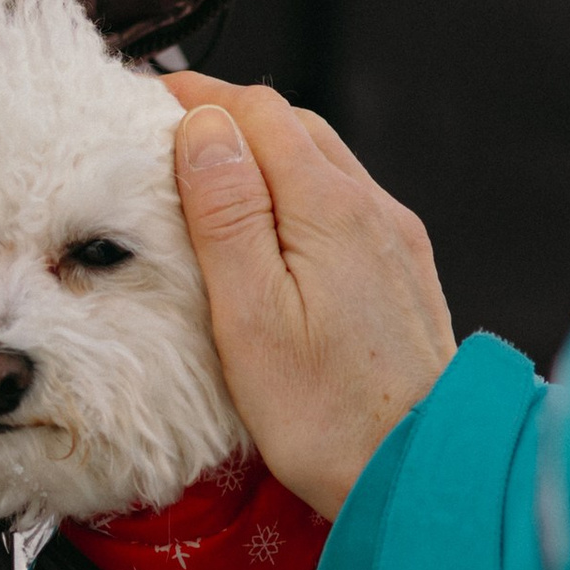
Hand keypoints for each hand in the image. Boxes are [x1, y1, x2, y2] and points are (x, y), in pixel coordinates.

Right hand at [168, 79, 457, 519]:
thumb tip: (204, 127)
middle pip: (295, 127)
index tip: (145, 101)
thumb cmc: (328, 415)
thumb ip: (226, 214)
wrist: (423, 472)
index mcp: (328, 208)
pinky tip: (273, 232)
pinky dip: (298, 194)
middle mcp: (372, 210)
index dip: (199, 97)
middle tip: (166, 136)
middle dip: (230, 118)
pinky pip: (346, 205)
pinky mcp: (404, 273)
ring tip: (210, 179)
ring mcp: (395, 240)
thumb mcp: (251, 316)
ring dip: (266, 155)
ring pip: (323, 164)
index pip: (259, 111)